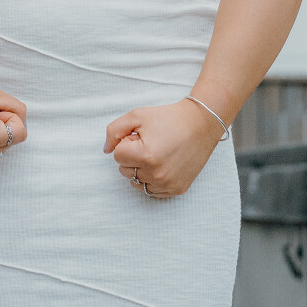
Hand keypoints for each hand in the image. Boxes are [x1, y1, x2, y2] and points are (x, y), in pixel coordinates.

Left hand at [103, 99, 222, 197]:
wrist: (201, 124)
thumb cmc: (167, 118)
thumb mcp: (136, 116)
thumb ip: (114, 131)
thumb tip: (106, 150)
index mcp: (146, 156)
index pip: (117, 156)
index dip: (127, 142)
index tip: (141, 136)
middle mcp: (157, 174)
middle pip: (125, 171)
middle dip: (132, 156)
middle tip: (149, 143)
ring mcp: (168, 184)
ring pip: (137, 183)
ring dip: (141, 169)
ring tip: (156, 153)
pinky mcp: (177, 189)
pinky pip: (152, 191)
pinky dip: (152, 179)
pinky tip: (163, 164)